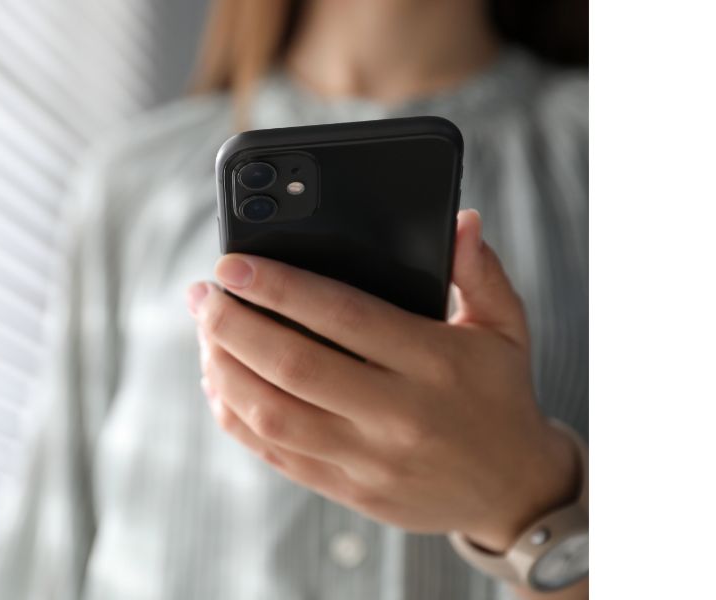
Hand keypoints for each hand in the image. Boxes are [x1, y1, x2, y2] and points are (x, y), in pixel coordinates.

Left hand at [186, 210, 577, 550]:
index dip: (278, 286)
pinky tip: (218, 381)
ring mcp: (369, 459)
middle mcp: (397, 413)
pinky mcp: (349, 491)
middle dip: (232, 324)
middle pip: (292, 366)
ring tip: (204, 333)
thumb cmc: (499, 393)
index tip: (231, 263)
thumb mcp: (505, 328)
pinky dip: (236, 416)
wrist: (513, 491)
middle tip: (202, 294)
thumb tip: (460, 220)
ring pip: (272, 414)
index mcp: (434, 362)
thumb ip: (479, 271)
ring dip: (224, 369)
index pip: (341, 315)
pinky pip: (276, 453)